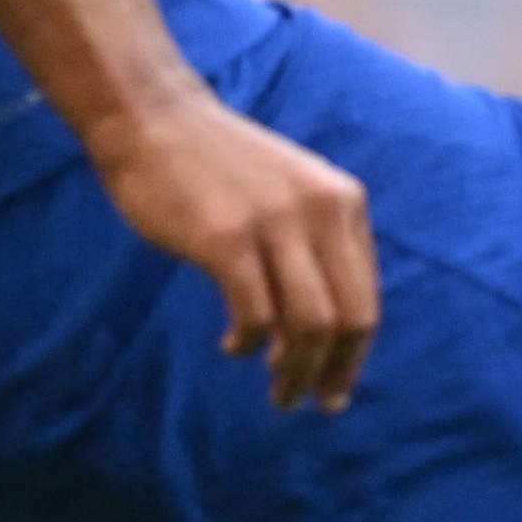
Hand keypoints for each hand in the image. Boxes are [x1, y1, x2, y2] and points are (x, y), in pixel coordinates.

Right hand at [87, 84, 379, 406]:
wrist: (155, 119)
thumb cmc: (218, 165)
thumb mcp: (293, 191)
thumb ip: (316, 242)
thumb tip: (328, 323)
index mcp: (344, 202)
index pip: (366, 298)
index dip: (354, 353)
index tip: (336, 387)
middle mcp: (322, 211)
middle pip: (350, 318)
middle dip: (334, 371)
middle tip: (310, 403)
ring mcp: (276, 224)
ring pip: (309, 325)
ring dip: (294, 371)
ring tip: (277, 391)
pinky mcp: (227, 238)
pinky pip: (255, 314)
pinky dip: (249, 344)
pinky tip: (234, 347)